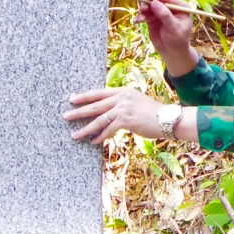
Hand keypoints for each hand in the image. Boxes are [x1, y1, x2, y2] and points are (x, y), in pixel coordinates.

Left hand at [64, 87, 180, 145]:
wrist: (168, 119)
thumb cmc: (153, 113)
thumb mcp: (136, 102)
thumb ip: (123, 104)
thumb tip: (109, 112)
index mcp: (122, 91)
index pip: (98, 93)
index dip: (84, 96)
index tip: (72, 99)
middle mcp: (121, 98)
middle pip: (95, 105)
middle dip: (78, 111)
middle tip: (66, 116)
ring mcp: (123, 108)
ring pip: (98, 119)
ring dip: (85, 128)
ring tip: (74, 134)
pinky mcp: (126, 120)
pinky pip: (108, 129)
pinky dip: (100, 136)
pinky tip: (93, 141)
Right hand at [138, 0, 199, 76]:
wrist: (172, 52)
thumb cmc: (178, 40)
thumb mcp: (173, 28)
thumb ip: (164, 15)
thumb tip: (154, 2)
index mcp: (181, 7)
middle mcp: (170, 7)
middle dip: (148, 2)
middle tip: (142, 9)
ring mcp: (161, 12)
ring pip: (149, 5)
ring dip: (143, 10)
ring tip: (140, 19)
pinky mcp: (152, 17)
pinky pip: (145, 13)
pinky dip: (140, 16)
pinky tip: (138, 21)